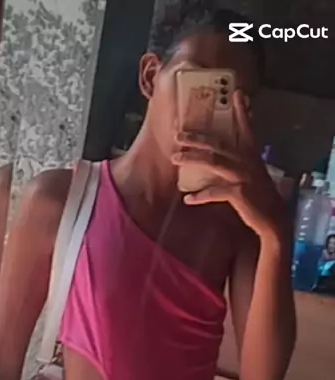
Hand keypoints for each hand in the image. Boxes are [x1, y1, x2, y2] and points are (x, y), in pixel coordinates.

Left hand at [172, 90, 287, 238]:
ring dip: (192, 159)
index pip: (246, 128)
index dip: (241, 111)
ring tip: (175, 158)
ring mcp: (243, 176)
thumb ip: (240, 160)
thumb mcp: (253, 173)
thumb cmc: (258, 196)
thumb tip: (222, 154)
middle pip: (219, 144)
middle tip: (178, 134)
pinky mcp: (239, 193)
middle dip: (197, 137)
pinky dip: (200, 196)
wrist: (272, 218)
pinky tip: (187, 198)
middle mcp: (247, 161)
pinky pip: (215, 192)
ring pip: (214, 162)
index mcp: (251, 154)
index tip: (237, 93)